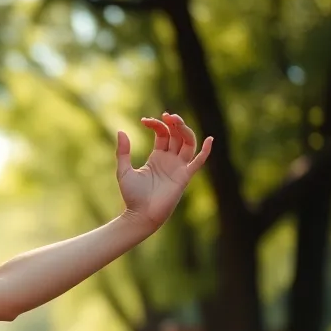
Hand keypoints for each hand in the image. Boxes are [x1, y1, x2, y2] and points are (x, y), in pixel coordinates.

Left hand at [115, 112, 212, 228]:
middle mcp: (170, 160)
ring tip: (176, 120)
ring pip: (188, 143)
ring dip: (185, 130)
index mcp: (157, 157)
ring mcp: (178, 167)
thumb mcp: (123, 170)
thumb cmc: (132, 196)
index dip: (156, 124)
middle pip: (177, 135)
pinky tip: (210, 139)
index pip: (162, 134)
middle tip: (166, 115)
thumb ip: (122, 152)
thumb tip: (121, 131)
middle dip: (174, 123)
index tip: (144, 120)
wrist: (139, 215)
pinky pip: (198, 162)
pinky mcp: (184, 176)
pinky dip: (206, 151)